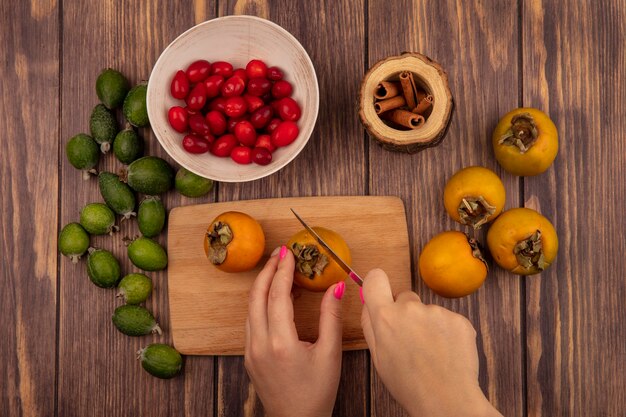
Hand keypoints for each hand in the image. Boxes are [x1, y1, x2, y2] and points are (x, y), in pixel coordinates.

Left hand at [245, 246, 344, 416]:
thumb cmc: (317, 393)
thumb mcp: (330, 354)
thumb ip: (331, 317)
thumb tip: (337, 286)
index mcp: (280, 343)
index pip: (277, 295)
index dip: (283, 270)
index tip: (289, 252)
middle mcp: (259, 344)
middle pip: (257, 296)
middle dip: (268, 271)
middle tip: (280, 253)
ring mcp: (250, 351)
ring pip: (250, 308)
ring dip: (262, 286)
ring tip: (278, 269)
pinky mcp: (249, 356)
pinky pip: (251, 320)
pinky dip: (260, 302)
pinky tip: (274, 298)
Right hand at [360, 269, 501, 416]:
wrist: (447, 400)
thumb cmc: (409, 385)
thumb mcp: (378, 358)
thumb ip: (370, 325)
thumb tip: (368, 303)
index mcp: (385, 317)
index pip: (375, 279)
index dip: (377, 283)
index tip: (379, 290)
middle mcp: (410, 308)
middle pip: (404, 297)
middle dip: (406, 313)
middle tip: (411, 341)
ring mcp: (436, 312)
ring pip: (428, 311)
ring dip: (428, 325)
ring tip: (431, 353)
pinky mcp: (458, 319)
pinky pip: (448, 319)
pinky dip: (447, 333)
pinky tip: (446, 353)